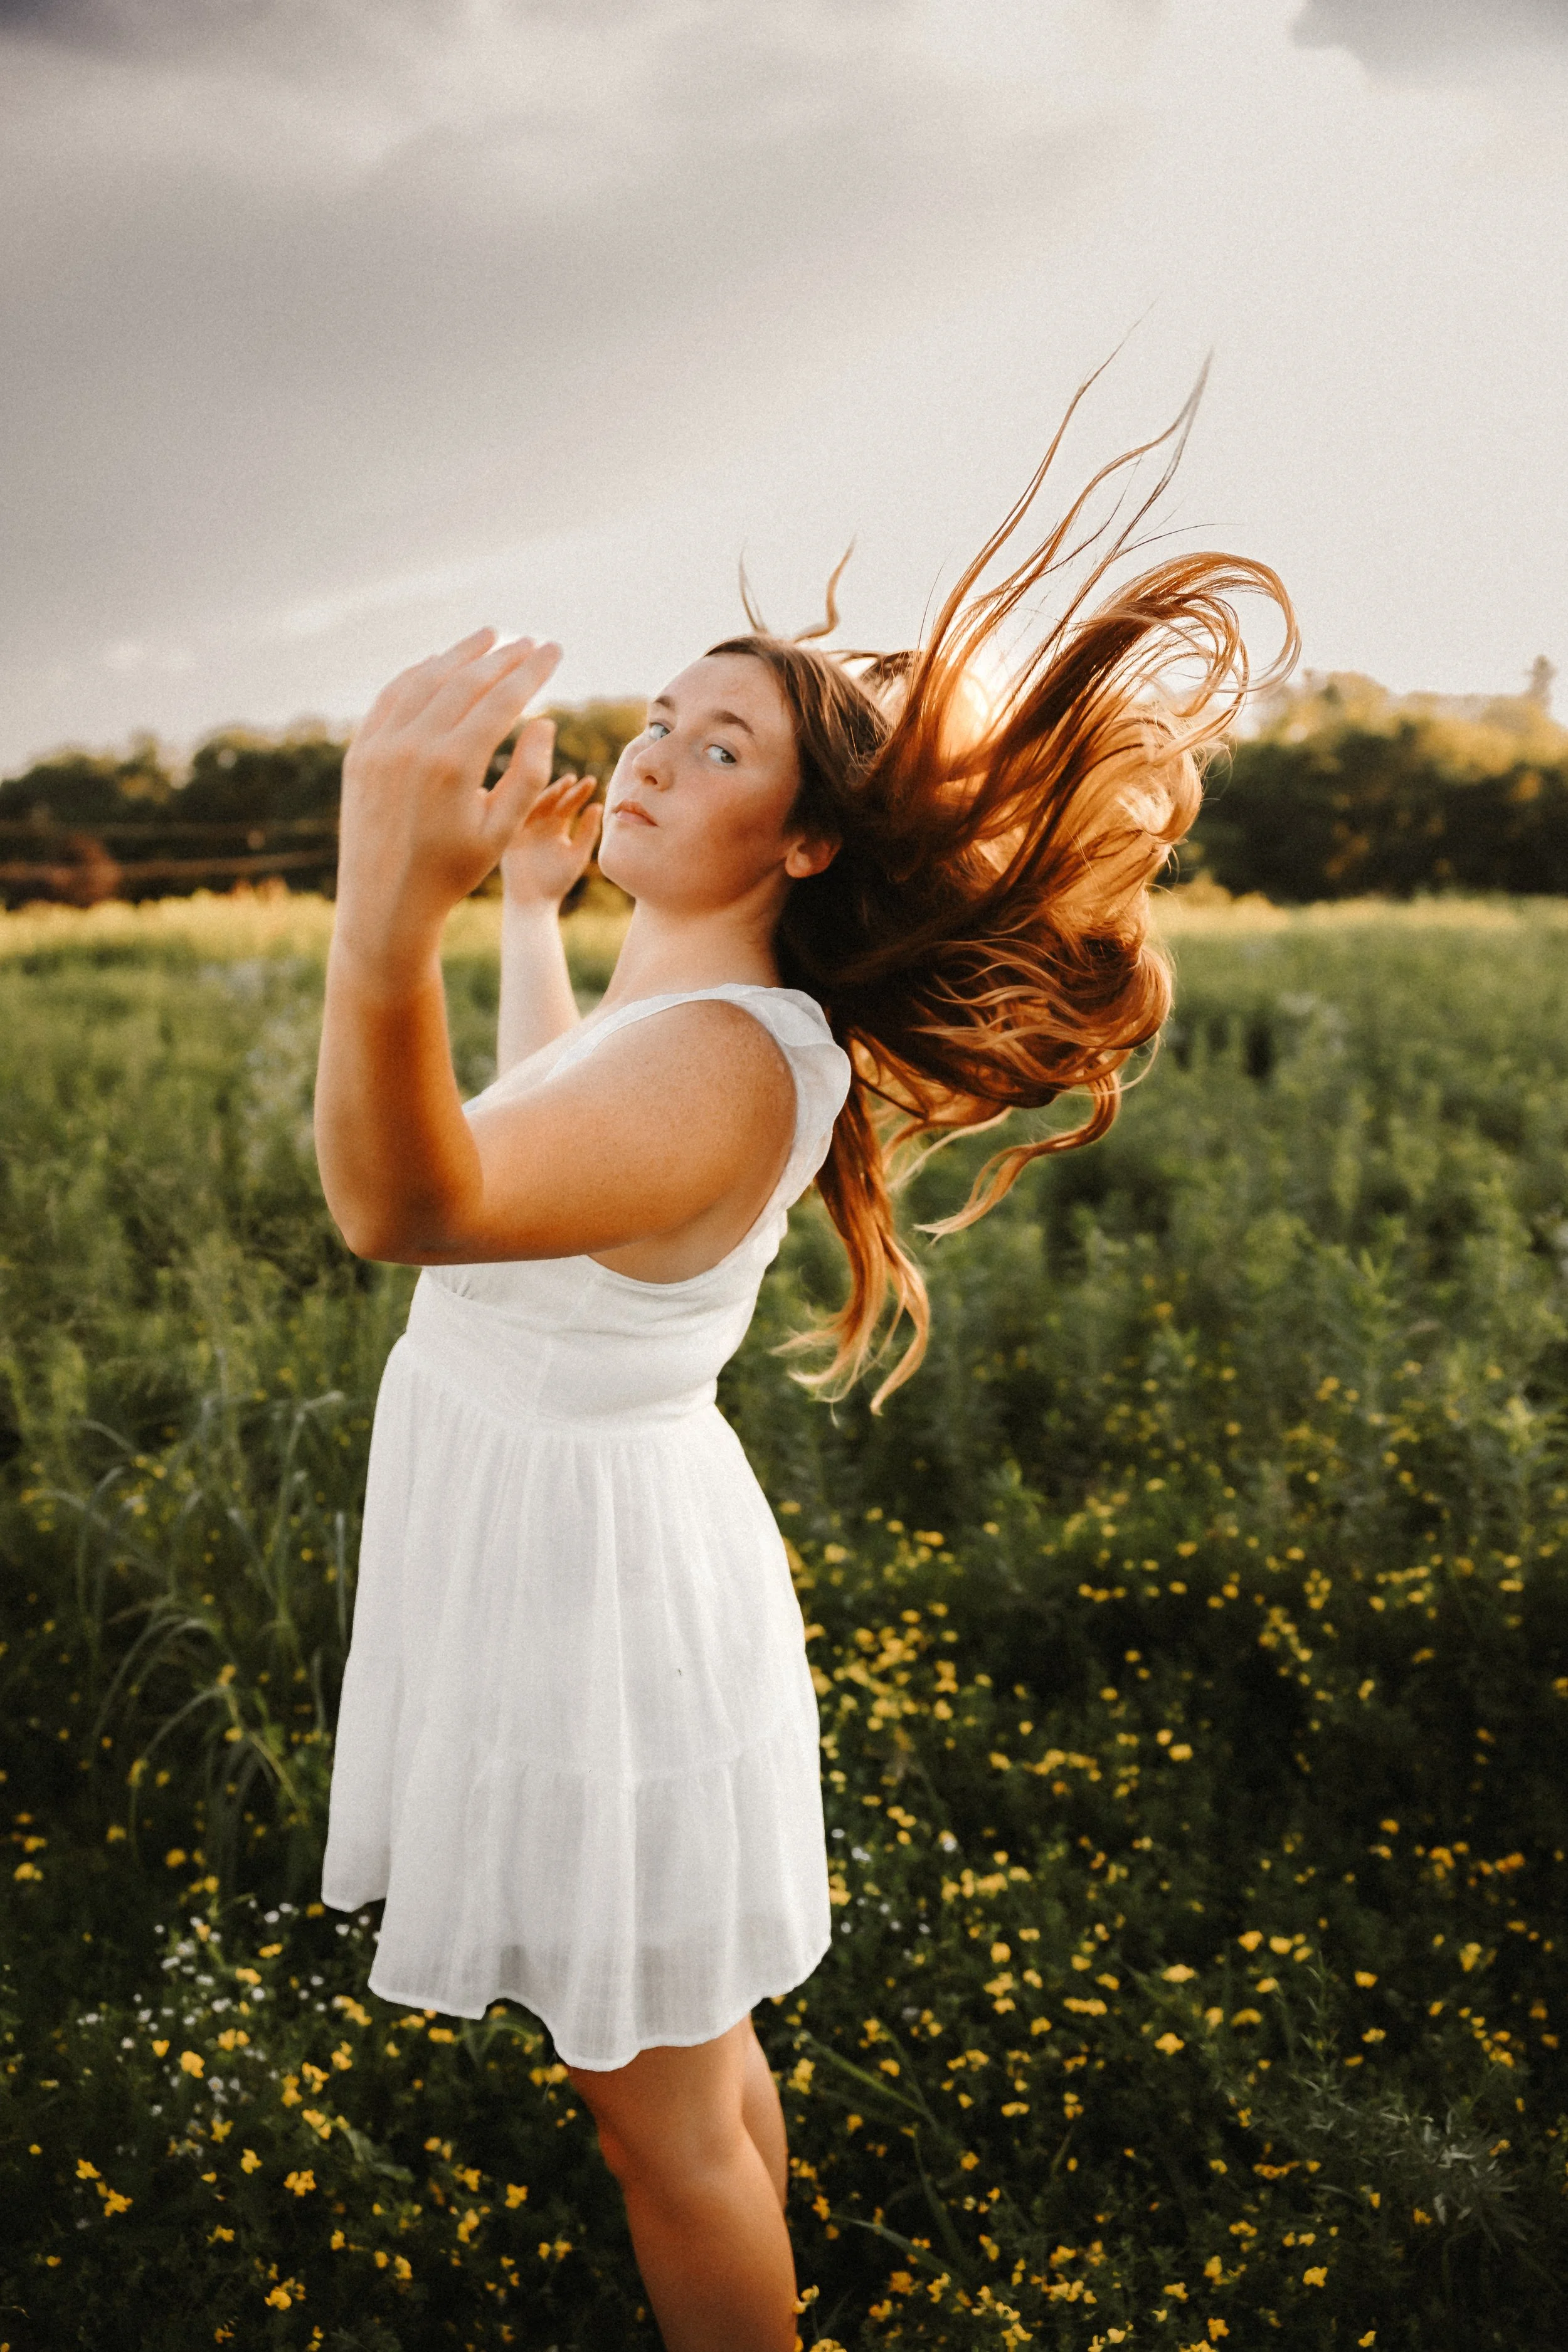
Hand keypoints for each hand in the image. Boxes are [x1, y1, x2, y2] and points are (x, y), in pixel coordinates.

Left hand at [336, 628, 562, 953]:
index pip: (502, 700)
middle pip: (465, 681)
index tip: (554, 650)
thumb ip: (528, 774)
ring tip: (489, 636)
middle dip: (503, 657)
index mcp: (453, 766)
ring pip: (425, 680)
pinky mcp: (360, 751)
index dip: (532, 671)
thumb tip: (544, 722)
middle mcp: (412, 746)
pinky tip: (438, 663)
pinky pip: (391, 697)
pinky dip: (417, 674)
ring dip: (460, 655)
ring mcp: (380, 745)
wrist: (386, 902)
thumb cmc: (452, 871)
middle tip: (530, 642)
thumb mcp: (502, 830)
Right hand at [499, 771, 602, 907]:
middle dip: (562, 788)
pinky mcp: (509, 833)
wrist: (532, 901)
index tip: (591, 781)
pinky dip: (522, 802)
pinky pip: (515, 814)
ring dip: (546, 793)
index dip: (579, 792)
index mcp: (556, 827)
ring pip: (534, 803)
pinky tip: (533, 792)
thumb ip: (587, 831)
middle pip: (552, 799)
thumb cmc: (557, 882)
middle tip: (574, 779)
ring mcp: (523, 825)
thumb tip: (599, 806)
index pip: (568, 804)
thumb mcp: (577, 855)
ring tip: (561, 785)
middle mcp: (539, 822)